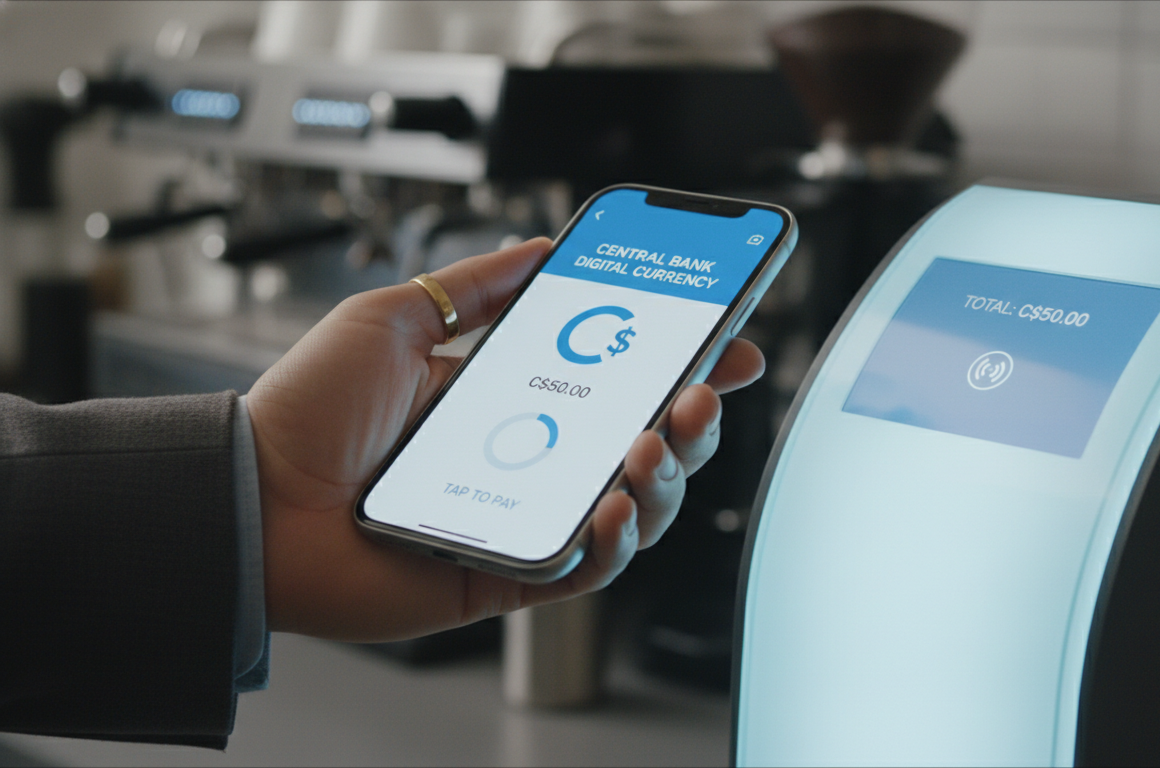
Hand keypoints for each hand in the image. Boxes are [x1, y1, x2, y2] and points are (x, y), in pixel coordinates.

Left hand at [248, 237, 764, 641]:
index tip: (726, 343)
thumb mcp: (395, 316)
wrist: (250, 494)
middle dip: (691, 420)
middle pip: (643, 446)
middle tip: (698, 393)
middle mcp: (528, 460)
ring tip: (651, 446)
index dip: (679, 364)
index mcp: (511, 398)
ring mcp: (523, 518)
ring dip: (664, 478)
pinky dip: (614, 541)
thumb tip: (541, 246)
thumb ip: (474, 284)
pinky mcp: (508, 575)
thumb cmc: (308, 410)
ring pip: (632, 510)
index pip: (616, 380)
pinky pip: (585, 568)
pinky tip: (613, 507)